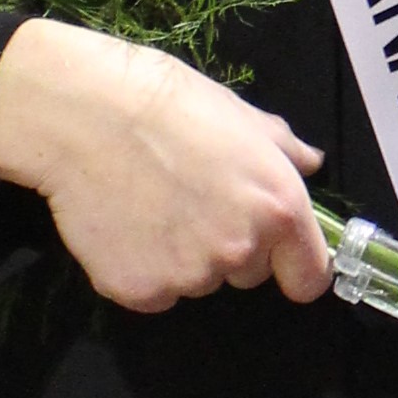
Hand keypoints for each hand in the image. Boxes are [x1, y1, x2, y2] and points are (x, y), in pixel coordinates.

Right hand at [0, 18, 328, 310]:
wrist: (87, 116)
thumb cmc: (169, 104)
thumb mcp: (240, 116)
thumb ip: (284, 150)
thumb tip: (309, 163)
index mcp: (279, 209)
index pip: (310, 277)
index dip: (295, 267)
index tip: (279, 259)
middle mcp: (240, 251)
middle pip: (247, 275)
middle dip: (228, 247)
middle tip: (192, 202)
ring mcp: (188, 277)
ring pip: (196, 281)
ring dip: (181, 257)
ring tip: (149, 205)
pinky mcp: (138, 291)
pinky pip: (151, 292)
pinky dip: (139, 269)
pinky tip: (122, 226)